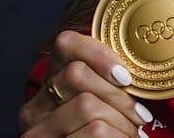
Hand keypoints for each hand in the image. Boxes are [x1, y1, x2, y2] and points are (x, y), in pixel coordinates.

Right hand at [18, 30, 151, 136]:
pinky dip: (119, 137)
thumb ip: (109, 88)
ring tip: (133, 135)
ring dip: (122, 123)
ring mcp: (34, 133)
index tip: (127, 77)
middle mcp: (32, 110)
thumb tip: (140, 71)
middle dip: (119, 96)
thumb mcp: (101, 111)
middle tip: (140, 116)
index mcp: (49, 88)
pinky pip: (92, 132)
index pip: (65, 44)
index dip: (100, 53)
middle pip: (77, 75)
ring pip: (87, 106)